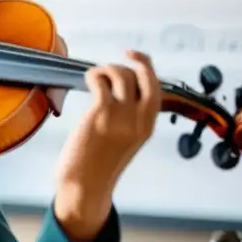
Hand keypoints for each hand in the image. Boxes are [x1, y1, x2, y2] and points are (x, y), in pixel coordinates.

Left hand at [53, 50, 160, 241]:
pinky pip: (101, 81)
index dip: (147, 69)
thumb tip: (118, 93)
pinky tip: (87, 80)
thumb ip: (128, 120)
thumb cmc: (98, 165)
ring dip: (107, 69)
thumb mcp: (125, 142)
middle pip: (146, 77)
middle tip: (122, 55)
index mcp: (147, 127)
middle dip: (136, 60)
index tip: (135, 58)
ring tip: (95, 78)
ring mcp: (121, 116)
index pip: (157, 90)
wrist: (85, 186)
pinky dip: (93, 74)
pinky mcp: (100, 114)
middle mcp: (139, 120)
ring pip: (121, 75)